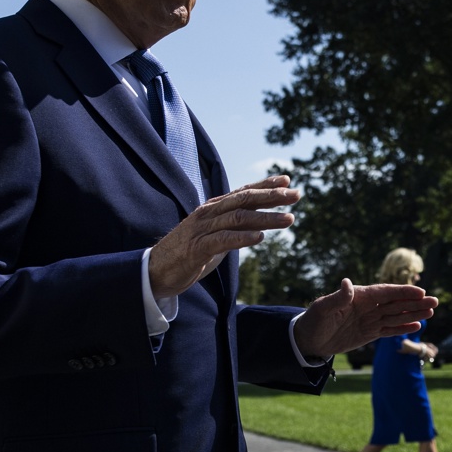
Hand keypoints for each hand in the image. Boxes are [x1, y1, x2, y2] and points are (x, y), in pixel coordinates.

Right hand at [148, 175, 298, 299]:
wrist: (156, 271)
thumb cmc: (187, 254)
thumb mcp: (214, 237)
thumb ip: (232, 227)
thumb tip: (257, 224)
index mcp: (212, 209)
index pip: (242, 192)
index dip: (265, 185)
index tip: (287, 180)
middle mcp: (208, 214)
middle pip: (244, 199)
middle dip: (272, 196)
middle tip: (295, 195)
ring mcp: (202, 230)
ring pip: (238, 218)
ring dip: (265, 217)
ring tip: (288, 219)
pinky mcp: (197, 248)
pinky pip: (223, 240)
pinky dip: (243, 237)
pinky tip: (261, 237)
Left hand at [293, 279, 438, 359]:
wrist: (308, 340)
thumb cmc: (313, 321)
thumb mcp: (322, 309)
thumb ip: (337, 298)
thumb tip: (347, 283)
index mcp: (358, 296)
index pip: (385, 292)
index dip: (402, 293)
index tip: (420, 293)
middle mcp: (367, 306)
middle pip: (395, 303)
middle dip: (415, 302)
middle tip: (435, 301)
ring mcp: (370, 320)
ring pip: (396, 316)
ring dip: (413, 314)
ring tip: (431, 311)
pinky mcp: (369, 333)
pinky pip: (389, 329)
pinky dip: (403, 328)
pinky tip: (417, 325)